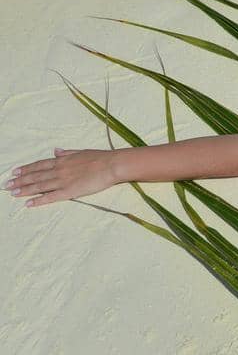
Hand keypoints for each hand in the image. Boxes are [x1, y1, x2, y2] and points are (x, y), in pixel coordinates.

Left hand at [5, 147, 120, 207]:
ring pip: (40, 185)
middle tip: (7, 185)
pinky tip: (29, 203)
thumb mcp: (81, 151)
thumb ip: (67, 153)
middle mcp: (59, 170)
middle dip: (20, 180)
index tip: (15, 172)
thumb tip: (56, 151)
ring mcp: (63, 180)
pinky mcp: (69, 191)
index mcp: (62, 160)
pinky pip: (51, 197)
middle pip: (36, 175)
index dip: (26, 169)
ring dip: (25, 189)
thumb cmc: (99, 157)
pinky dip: (39, 200)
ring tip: (12, 193)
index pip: (40, 165)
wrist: (111, 164)